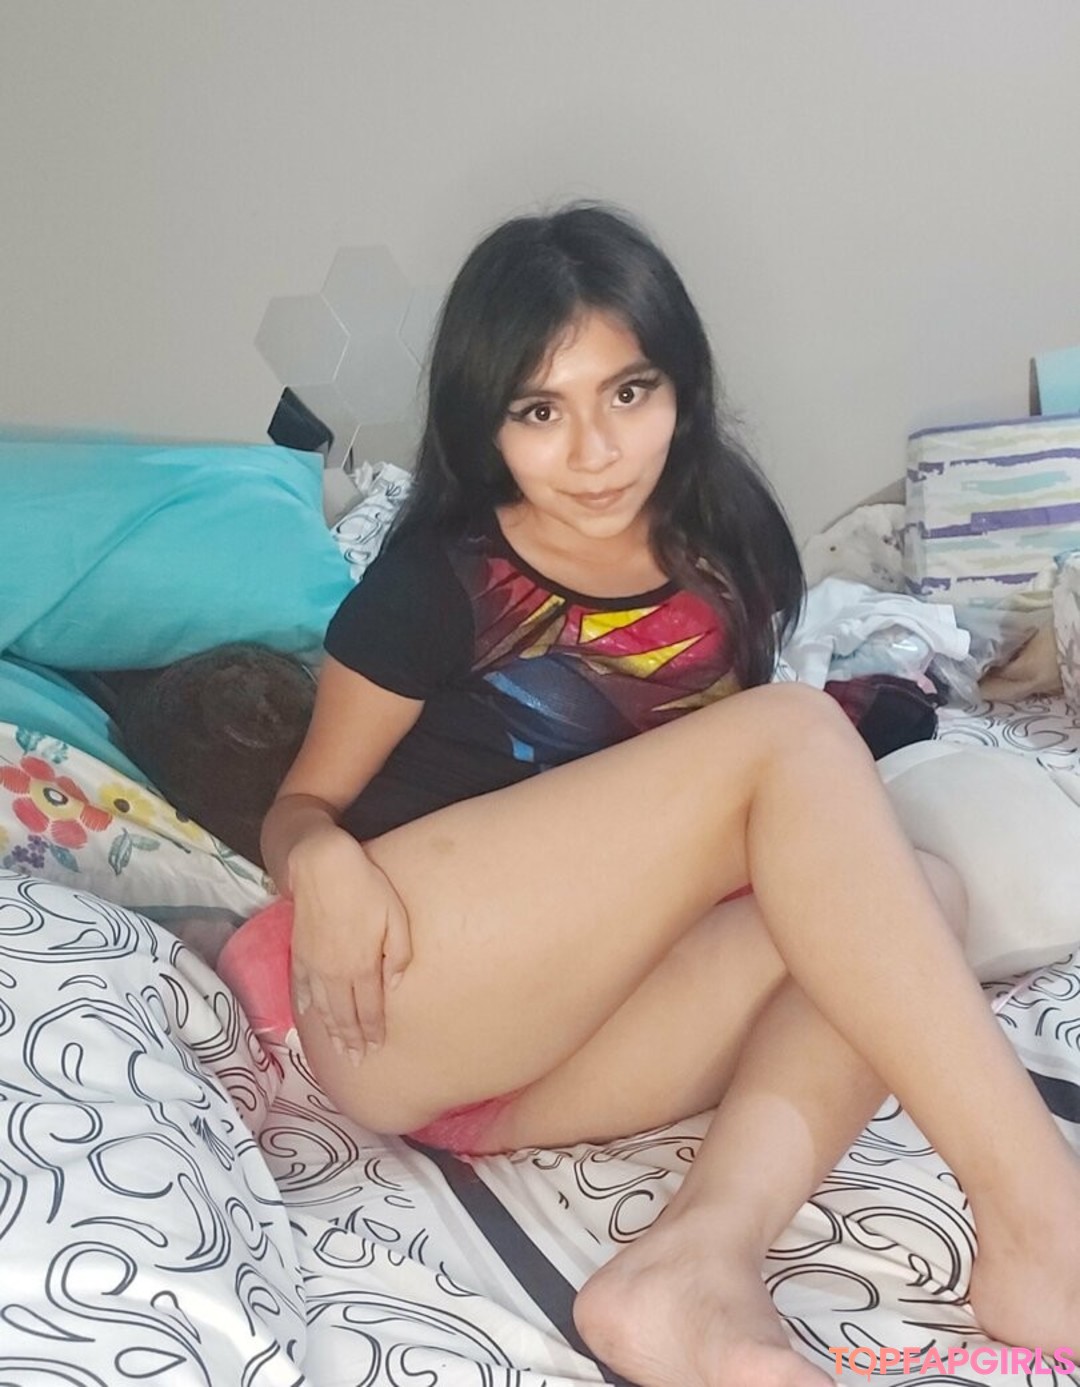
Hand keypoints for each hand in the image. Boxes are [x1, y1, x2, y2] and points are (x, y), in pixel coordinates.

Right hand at [286, 827, 411, 1063]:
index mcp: (362, 966)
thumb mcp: (396, 918)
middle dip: (351, 1040)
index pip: (368, 1009)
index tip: (375, 1049)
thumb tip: (394, 986)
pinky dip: (306, 1005)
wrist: (322, 866)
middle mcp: (336, 972)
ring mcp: (315, 964)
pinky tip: (309, 1015)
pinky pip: (302, 986)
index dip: (372, 1032)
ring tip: (337, 1049)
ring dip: (330, 1031)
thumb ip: (397, 956)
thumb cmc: (367, 888)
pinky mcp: (300, 951)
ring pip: (323, 1007)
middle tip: (356, 1060)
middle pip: (344, 1015)